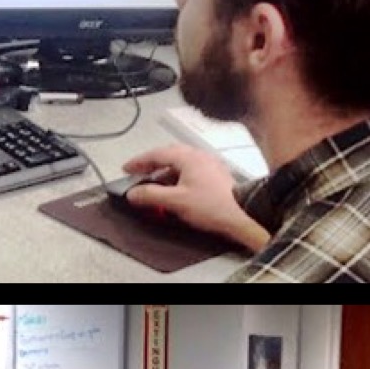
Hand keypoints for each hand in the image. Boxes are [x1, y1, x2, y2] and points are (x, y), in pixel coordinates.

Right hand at [119, 143, 269, 252]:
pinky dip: (177, 177)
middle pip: (169, 155)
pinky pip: (191, 171)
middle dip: (152, 164)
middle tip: (138, 173)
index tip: (127, 168)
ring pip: (181, 163)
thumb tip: (133, 193)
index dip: (139, 161)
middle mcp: (200, 156)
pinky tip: (174, 189)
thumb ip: (151, 195)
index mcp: (189, 157)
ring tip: (154, 184)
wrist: (242, 214)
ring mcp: (209, 165)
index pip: (157, 154)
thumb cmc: (212, 206)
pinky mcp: (216, 176)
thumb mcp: (175, 201)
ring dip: (164, 172)